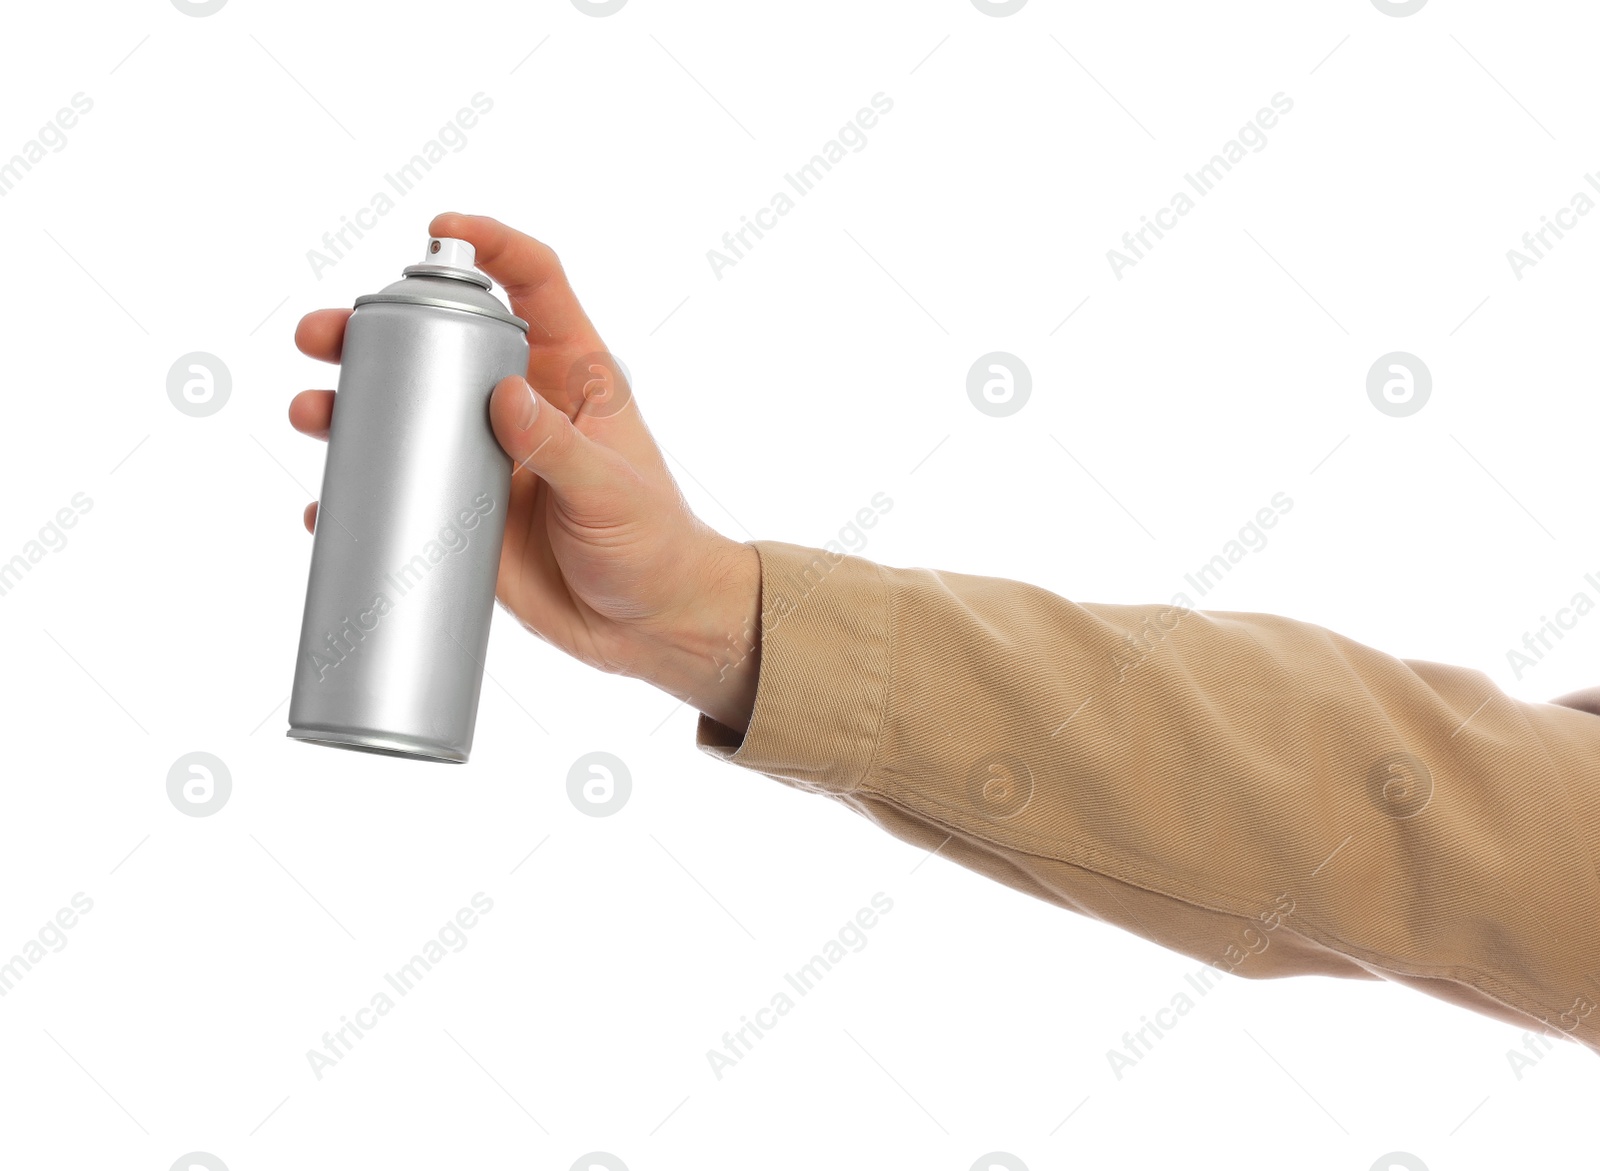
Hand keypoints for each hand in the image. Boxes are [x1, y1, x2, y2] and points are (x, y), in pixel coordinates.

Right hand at [289, 212, 761, 734]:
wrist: (649, 626)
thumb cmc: (653, 544)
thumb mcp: (612, 490)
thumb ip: (560, 446)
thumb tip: (504, 396)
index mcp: (572, 375)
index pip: (534, 283)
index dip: (491, 244)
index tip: (439, 230)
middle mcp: (520, 404)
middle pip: (442, 342)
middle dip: (376, 328)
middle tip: (324, 336)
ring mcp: (486, 457)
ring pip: (406, 412)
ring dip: (350, 406)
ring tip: (311, 413)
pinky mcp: (464, 514)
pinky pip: (401, 491)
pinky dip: (358, 494)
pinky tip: (325, 502)